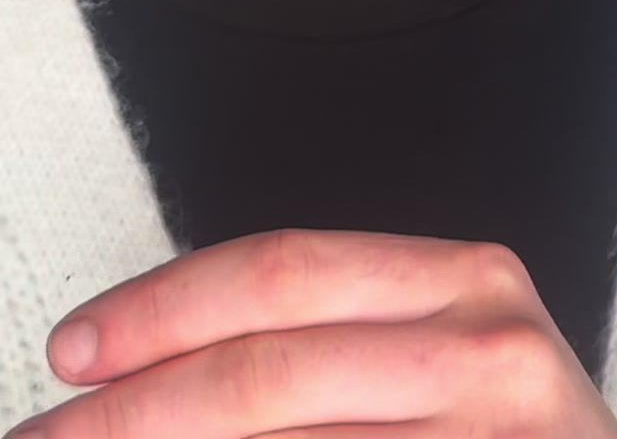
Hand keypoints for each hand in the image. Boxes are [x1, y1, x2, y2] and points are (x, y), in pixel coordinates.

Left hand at [8, 227, 616, 436]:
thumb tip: (157, 378)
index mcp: (470, 280)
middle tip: (48, 437)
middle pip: (268, 368)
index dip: (162, 308)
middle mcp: (490, 348)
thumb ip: (328, 348)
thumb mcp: (446, 366)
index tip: (77, 350)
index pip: (283, 271)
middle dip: (133, 412)